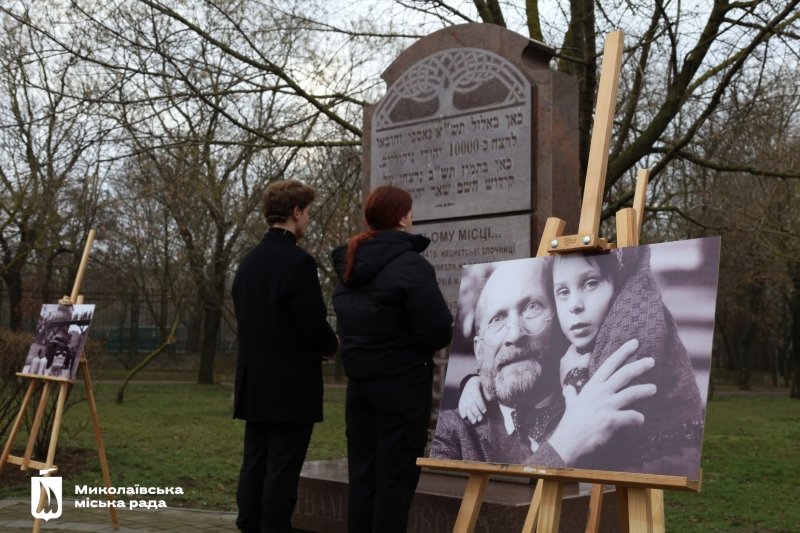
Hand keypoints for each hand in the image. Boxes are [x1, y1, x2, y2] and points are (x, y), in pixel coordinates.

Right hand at [458, 375, 486, 423]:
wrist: (472, 381)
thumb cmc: (482, 385)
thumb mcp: (486, 385)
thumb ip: (488, 392)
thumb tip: (489, 399)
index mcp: (474, 385)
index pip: (477, 396)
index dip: (480, 404)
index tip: (484, 411)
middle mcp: (467, 391)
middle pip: (471, 403)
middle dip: (476, 412)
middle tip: (480, 419)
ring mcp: (463, 396)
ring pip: (465, 406)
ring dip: (469, 414)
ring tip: (474, 422)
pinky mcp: (461, 400)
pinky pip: (460, 406)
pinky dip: (462, 412)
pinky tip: (464, 417)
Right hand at [547, 339, 655, 464]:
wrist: (569, 441)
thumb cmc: (571, 422)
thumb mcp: (570, 403)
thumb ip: (571, 394)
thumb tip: (567, 390)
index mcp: (592, 386)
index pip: (609, 364)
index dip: (623, 352)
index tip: (634, 343)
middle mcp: (600, 392)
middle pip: (624, 374)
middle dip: (640, 366)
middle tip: (651, 361)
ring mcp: (606, 405)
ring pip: (632, 392)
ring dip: (645, 390)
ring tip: (654, 389)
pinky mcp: (611, 420)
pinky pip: (632, 416)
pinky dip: (639, 418)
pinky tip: (640, 421)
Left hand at [559, 344, 589, 385]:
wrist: (574, 383)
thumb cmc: (581, 369)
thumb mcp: (588, 358)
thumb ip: (588, 352)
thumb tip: (589, 351)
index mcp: (568, 354)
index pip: (574, 346)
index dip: (580, 348)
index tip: (585, 350)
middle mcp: (563, 359)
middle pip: (571, 355)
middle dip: (577, 357)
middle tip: (584, 360)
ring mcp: (561, 368)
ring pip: (569, 364)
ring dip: (574, 365)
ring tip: (581, 369)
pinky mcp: (561, 376)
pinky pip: (568, 371)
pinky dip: (572, 371)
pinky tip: (577, 374)